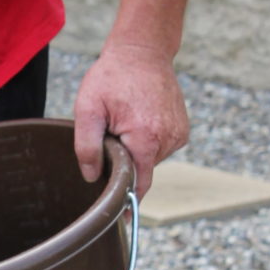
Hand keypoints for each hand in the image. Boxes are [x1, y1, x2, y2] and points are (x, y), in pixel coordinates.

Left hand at [72, 39, 187, 197]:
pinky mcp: (183, 129)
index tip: (120, 218)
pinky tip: (140, 117)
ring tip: (126, 119)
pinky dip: (148, 140)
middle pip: (143, 169)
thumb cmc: (111, 77)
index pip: (139, 184)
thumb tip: (92, 177)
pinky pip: (161, 146)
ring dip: (137, 148)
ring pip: (152, 159)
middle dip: (126, 161)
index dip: (127, 200)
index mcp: (146, 138)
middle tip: (111, 133)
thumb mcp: (88, 108)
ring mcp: (179, 134)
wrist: (143, 51)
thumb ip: (87, 146)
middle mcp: (169, 139)